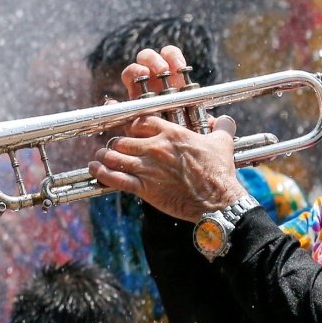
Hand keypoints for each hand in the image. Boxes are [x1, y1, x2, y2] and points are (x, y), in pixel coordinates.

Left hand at [87, 46, 249, 222]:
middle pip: (123, 138)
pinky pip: (116, 178)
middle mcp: (156, 147)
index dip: (130, 123)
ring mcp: (148, 168)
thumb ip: (221, 128)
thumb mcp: (222, 144)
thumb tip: (225, 121)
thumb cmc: (219, 173)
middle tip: (114, 146)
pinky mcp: (145, 188)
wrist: (217, 202)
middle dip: (116, 142)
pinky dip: (102, 173)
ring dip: (106, 156)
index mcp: (171, 133)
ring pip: (115, 155)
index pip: (140, 121)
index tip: (124, 124)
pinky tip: (96, 169)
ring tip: (102, 157)